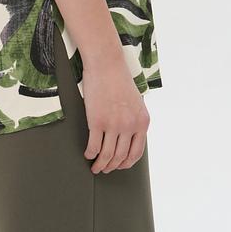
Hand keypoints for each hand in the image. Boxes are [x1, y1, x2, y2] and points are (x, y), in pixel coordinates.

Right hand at [81, 55, 150, 172]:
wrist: (106, 62)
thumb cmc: (118, 78)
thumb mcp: (135, 100)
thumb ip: (134, 119)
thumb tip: (128, 136)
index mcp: (142, 121)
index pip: (136, 152)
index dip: (127, 163)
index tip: (120, 166)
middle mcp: (130, 125)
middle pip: (121, 157)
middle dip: (112, 167)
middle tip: (105, 169)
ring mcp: (113, 124)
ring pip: (107, 155)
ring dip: (100, 164)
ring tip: (95, 166)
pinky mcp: (97, 121)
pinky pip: (94, 146)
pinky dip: (90, 153)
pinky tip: (88, 154)